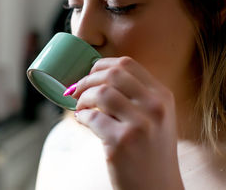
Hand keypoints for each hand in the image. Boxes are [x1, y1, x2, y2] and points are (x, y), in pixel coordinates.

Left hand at [71, 56, 183, 189]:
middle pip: (112, 74)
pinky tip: (83, 122)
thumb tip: (94, 77)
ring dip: (82, 99)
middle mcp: (155, 107)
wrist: (157, 188)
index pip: (127, 63)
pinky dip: (81, 117)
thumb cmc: (149, 150)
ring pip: (100, 93)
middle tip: (77, 91)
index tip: (89, 75)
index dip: (101, 65)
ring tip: (81, 109)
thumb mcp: (154, 117)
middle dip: (87, 80)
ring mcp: (140, 125)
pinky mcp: (122, 142)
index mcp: (162, 96)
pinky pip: (92, 117)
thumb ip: (133, 95)